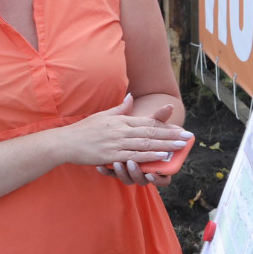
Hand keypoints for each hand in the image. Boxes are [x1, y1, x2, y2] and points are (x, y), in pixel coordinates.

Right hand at [62, 95, 189, 170]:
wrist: (65, 142)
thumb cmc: (83, 130)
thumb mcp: (102, 116)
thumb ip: (120, 109)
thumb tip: (131, 97)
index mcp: (120, 120)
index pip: (147, 122)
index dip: (166, 125)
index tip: (180, 129)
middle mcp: (120, 130)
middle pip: (150, 132)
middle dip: (171, 135)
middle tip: (187, 138)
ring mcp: (116, 142)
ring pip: (145, 144)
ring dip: (164, 145)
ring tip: (179, 146)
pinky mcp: (111, 155)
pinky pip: (133, 155)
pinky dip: (148, 156)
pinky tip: (160, 156)